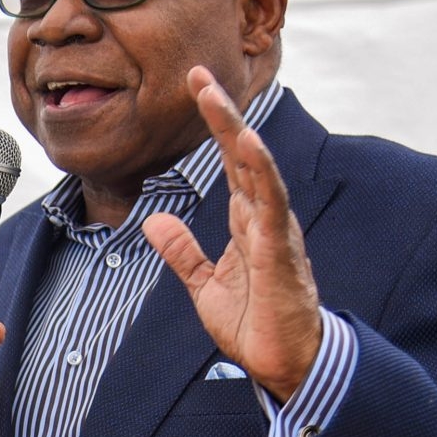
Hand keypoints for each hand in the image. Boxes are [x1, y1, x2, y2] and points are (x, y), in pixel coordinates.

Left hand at [142, 66, 322, 403]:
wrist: (282, 362)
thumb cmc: (254, 322)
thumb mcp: (204, 284)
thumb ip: (182, 251)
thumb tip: (154, 221)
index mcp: (246, 220)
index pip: (228, 162)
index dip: (214, 125)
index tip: (196, 88)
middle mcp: (263, 216)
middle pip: (242, 153)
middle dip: (222, 113)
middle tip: (200, 74)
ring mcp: (274, 229)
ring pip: (256, 168)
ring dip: (236, 130)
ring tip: (216, 97)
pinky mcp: (278, 250)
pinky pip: (270, 202)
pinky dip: (260, 171)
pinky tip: (247, 143)